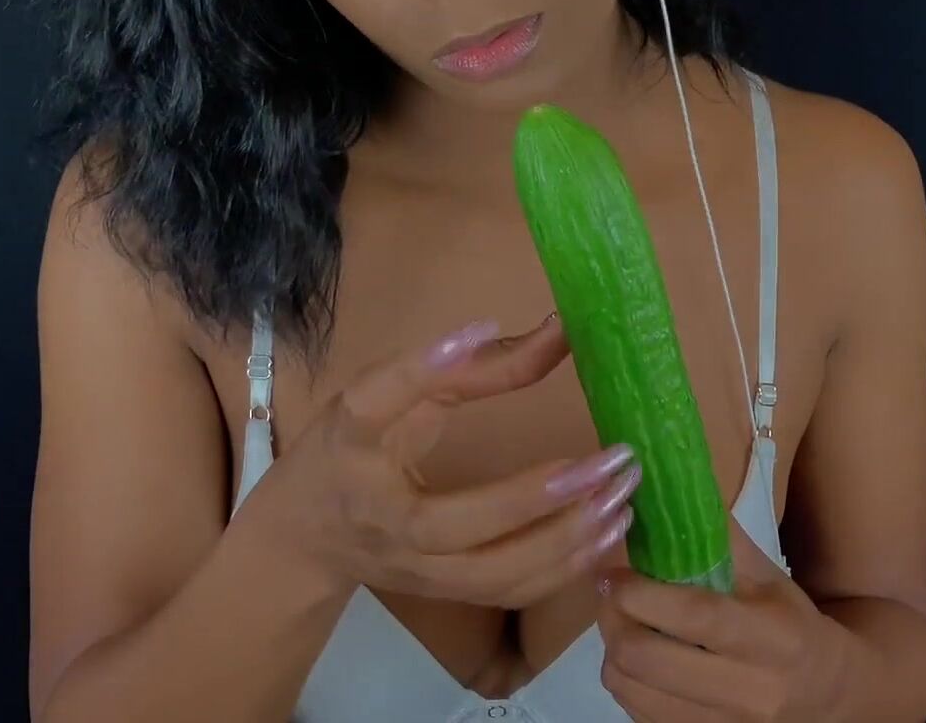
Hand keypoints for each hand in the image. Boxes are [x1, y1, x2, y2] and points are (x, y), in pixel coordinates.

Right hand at [246, 312, 641, 607]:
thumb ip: (468, 368)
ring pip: (494, 573)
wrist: (302, 540)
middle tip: (610, 461)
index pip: (376, 404)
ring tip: (622, 497)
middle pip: (453, 522)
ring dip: (567, 539)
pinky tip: (607, 533)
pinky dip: (566, 568)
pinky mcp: (444, 595)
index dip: (423, 368)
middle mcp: (379, 515)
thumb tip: (559, 331)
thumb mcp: (387, 398)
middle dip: (537, 497)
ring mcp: (414, 568)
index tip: (478, 329)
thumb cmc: (349, 452)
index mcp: (349, 445)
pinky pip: (512, 593)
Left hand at [597, 519, 849, 721]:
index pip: (695, 616)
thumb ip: (719, 537)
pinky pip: (636, 713)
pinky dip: (625, 681)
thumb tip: (671, 484)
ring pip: (631, 690)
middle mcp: (749, 690)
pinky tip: (638, 658)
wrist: (824, 695)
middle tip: (611, 594)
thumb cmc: (791, 624)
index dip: (642, 592)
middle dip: (614, 619)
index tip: (614, 571)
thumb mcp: (768, 577)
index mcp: (772, 638)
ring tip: (622, 624)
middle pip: (647, 658)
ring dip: (612, 651)